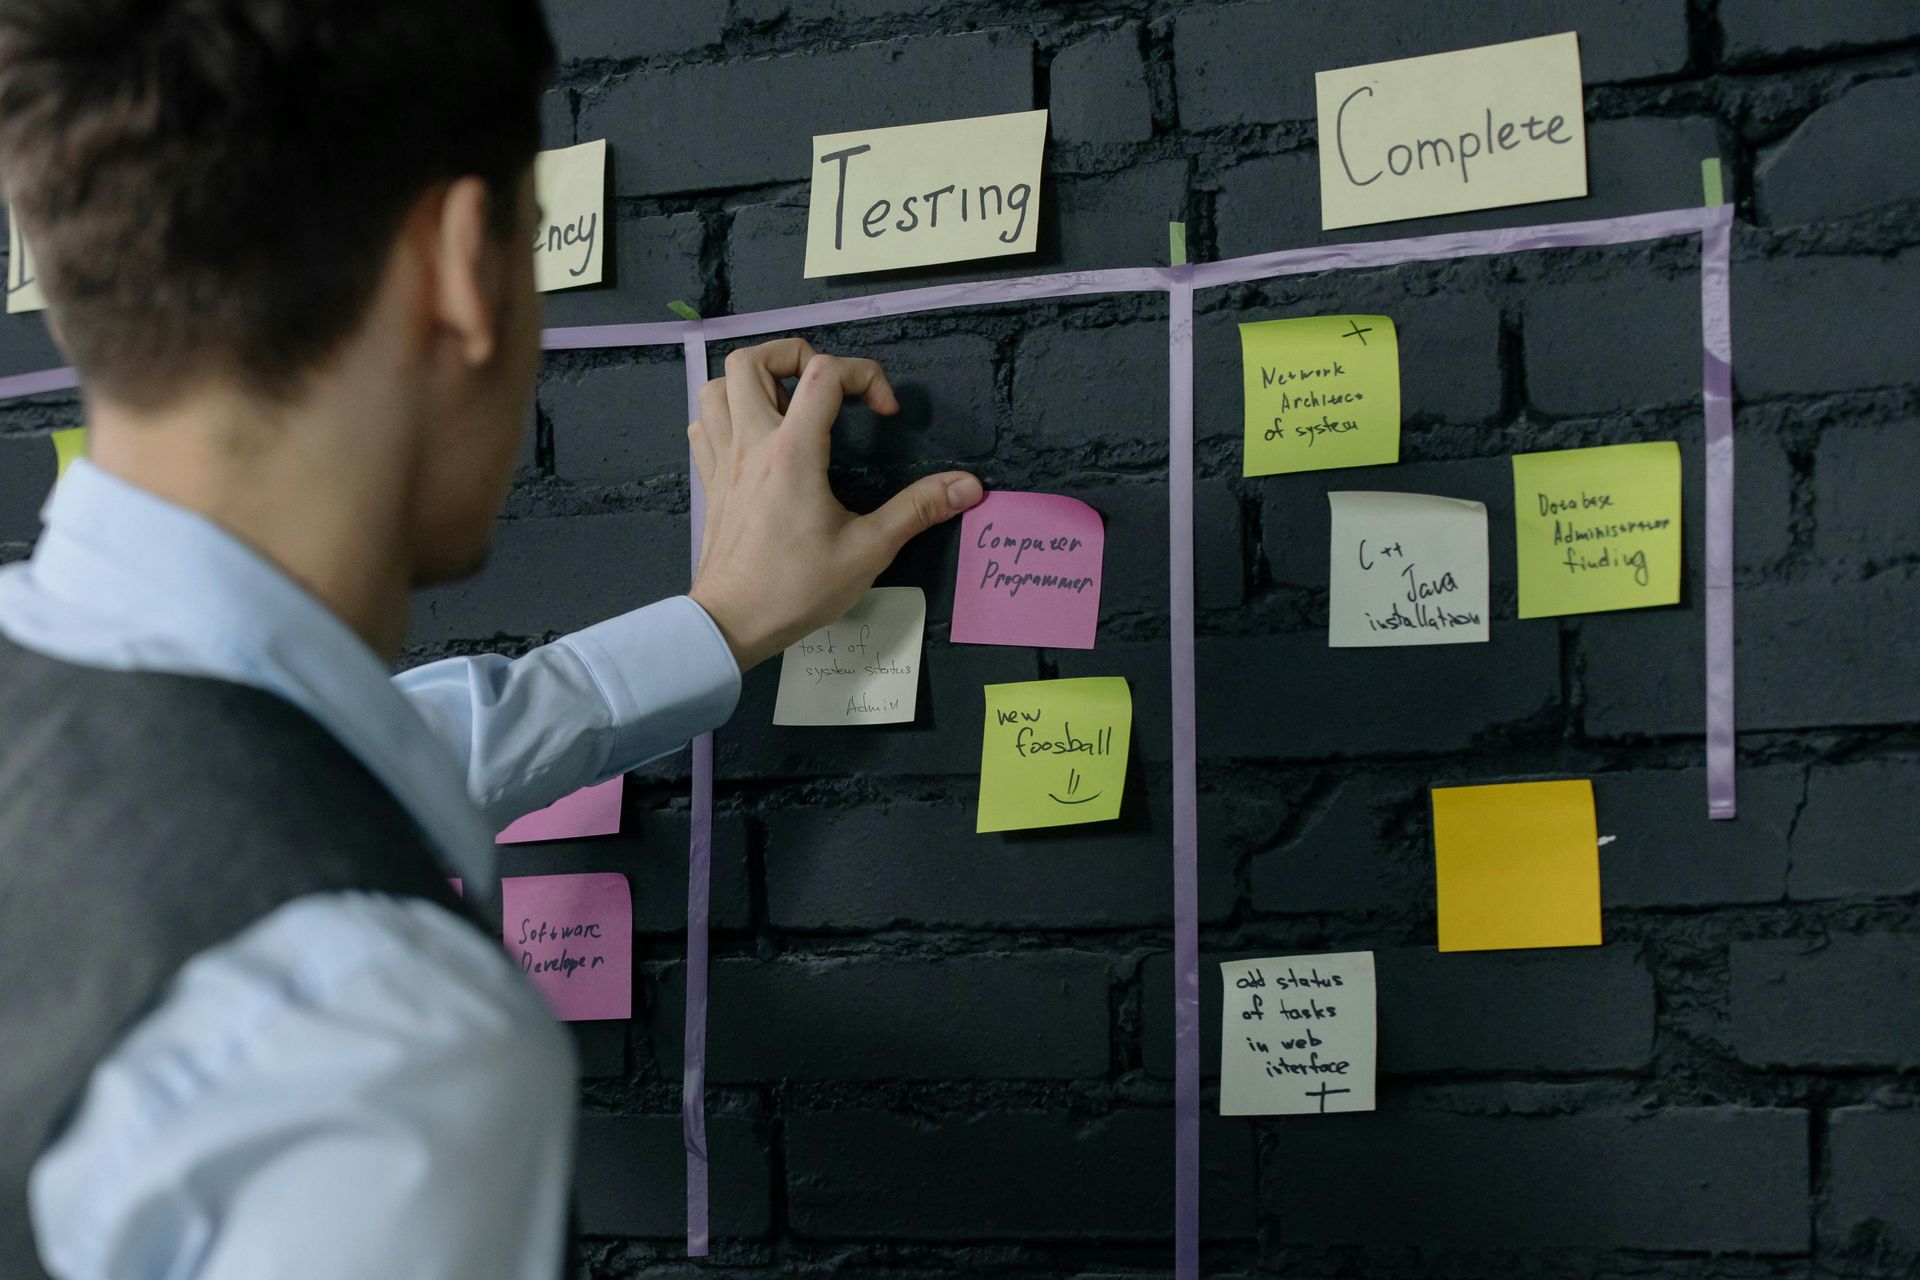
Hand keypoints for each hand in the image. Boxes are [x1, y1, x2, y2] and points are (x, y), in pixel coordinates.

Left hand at [687, 337, 983, 671]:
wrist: (732, 623)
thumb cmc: (797, 588)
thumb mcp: (869, 551)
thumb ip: (918, 510)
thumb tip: (969, 485)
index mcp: (792, 451)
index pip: (824, 373)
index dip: (864, 375)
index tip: (884, 414)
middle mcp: (751, 442)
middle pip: (753, 360)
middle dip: (796, 356)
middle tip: (827, 388)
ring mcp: (723, 459)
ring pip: (718, 385)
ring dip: (754, 381)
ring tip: (788, 404)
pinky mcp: (709, 480)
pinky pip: (704, 422)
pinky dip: (727, 413)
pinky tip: (753, 435)